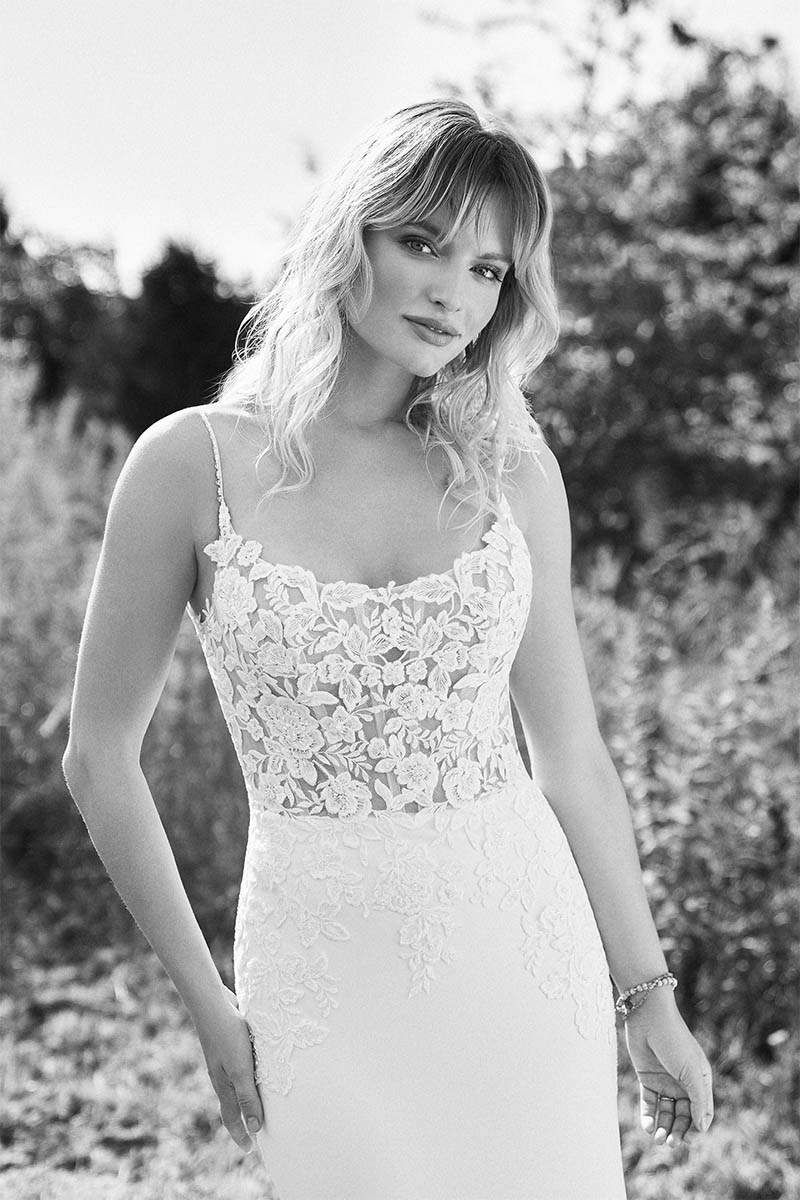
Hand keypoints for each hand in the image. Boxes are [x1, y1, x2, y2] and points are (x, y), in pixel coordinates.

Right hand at [191, 983, 264, 1152]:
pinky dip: (250, 1074)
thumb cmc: (228, 1036)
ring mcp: (224, 1059)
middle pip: (234, 1103)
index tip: (251, 1149)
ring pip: (237, 1084)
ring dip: (249, 1095)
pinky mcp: (231, 1044)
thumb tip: (255, 1128)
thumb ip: (247, 1096)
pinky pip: (241, 1066)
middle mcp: (222, 1075)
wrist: (212, 1003)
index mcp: (223, 1085)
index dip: (241, 1134)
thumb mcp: (240, 1069)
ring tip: (264, 1101)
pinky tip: (260, 1066)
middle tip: (259, 1130)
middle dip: (245, 1118)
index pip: (232, 1117)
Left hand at [623, 992, 713, 1147]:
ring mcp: (665, 1081)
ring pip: (666, 1112)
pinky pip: (649, 1102)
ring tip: (658, 1138)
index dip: (696, 1128)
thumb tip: (703, 1128)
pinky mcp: (647, 1078)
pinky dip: (648, 1116)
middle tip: (669, 1143)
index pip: (701, 1113)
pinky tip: (647, 1126)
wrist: (648, 1016)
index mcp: (700, 1081)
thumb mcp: (691, 1071)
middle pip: (683, 1116)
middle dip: (678, 1131)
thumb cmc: (674, 1041)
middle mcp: (683, 1083)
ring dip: (663, 1127)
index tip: (688, 1139)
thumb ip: (698, 1100)